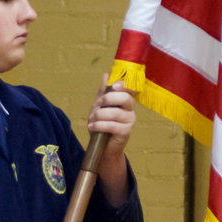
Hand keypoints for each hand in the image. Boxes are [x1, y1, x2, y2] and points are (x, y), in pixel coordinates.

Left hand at [87, 76, 136, 205]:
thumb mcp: (100, 106)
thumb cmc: (102, 124)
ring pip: (115, 113)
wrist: (103, 147)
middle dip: (108, 99)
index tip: (113, 86)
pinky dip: (99, 125)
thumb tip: (106, 74)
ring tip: (91, 119)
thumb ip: (104, 91)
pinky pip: (112, 125)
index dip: (123, 85)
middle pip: (125, 98)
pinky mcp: (125, 133)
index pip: (129, 89)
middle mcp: (130, 110)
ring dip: (99, 115)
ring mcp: (129, 121)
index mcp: (126, 101)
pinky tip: (91, 126)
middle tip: (97, 105)